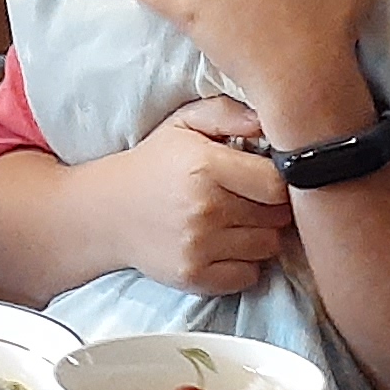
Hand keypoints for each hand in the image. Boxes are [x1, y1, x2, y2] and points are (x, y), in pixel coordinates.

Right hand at [100, 96, 293, 296]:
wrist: (107, 212)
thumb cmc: (154, 163)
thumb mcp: (184, 123)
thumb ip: (228, 113)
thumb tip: (270, 122)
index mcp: (206, 166)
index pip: (278, 183)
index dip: (281, 180)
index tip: (266, 177)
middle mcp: (205, 209)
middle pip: (277, 217)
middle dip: (272, 208)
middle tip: (251, 199)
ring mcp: (199, 247)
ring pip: (268, 247)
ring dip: (261, 235)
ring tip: (237, 221)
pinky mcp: (194, 277)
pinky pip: (249, 276)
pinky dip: (245, 264)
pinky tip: (226, 245)